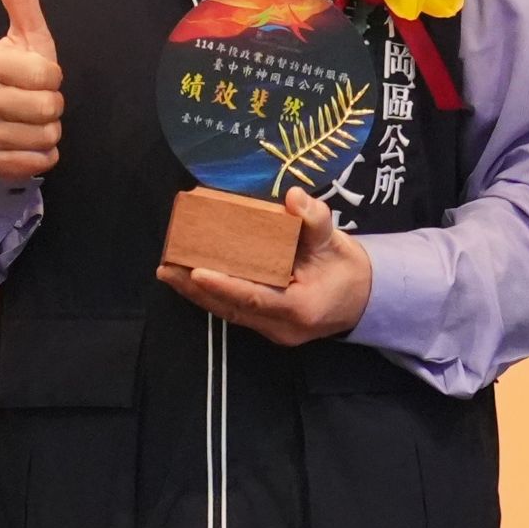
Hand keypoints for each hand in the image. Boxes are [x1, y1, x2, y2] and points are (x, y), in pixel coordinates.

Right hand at [0, 0, 63, 182]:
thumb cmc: (18, 74)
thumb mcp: (25, 37)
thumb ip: (21, 0)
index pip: (48, 75)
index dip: (52, 77)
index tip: (39, 77)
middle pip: (48, 109)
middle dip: (53, 106)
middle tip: (37, 101)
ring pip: (45, 137)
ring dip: (48, 132)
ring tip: (32, 122)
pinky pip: (38, 163)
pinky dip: (43, 156)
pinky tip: (28, 144)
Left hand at [159, 187, 373, 344]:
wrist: (362, 298)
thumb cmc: (347, 269)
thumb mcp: (336, 242)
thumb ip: (315, 220)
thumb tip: (294, 197)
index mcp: (302, 308)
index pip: (257, 297)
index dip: (225, 285)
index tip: (196, 271)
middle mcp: (282, 327)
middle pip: (233, 308)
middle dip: (197, 289)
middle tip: (166, 267)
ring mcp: (272, 330)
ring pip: (228, 312)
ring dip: (197, 293)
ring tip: (168, 270)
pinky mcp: (265, 325)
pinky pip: (233, 310)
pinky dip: (210, 294)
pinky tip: (188, 277)